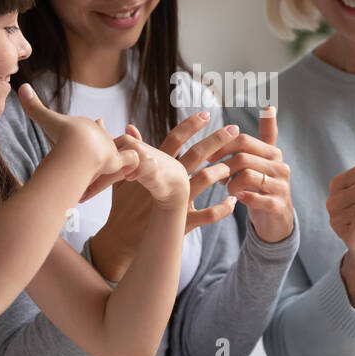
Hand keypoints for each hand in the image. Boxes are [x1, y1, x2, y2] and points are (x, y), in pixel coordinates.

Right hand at [18, 83, 138, 201]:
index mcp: (86, 126)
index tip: (79, 134)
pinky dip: (130, 164)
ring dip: (111, 158)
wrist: (78, 146)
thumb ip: (34, 107)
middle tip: (91, 157)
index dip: (81, 134)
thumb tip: (22, 86)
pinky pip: (129, 161)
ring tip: (105, 167)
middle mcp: (100, 136)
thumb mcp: (46, 119)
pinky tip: (126, 171)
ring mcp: (109, 149)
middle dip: (96, 148)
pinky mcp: (116, 162)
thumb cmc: (62, 133)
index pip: (86, 130)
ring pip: (113, 153)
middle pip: (100, 142)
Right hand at [90, 112, 238, 281]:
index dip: (190, 126)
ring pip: (205, 180)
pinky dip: (223, 208)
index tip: (206, 113)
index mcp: (154, 169)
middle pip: (196, 156)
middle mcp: (168, 182)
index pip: (174, 140)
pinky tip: (232, 201)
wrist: (119, 241)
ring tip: (236, 165)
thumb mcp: (119, 176)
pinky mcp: (182, 223)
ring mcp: (176, 202)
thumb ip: (127, 150)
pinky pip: (208, 215)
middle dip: (216, 140)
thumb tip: (128, 126)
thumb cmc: (120, 208)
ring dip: (222, 171)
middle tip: (234, 129)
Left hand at [203, 106, 294, 243]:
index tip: (209, 157)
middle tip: (215, 177)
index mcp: (272, 153)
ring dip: (231, 183)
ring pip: (247, 176)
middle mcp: (280, 166)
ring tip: (228, 189)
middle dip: (224, 167)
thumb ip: (265, 135)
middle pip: (243, 157)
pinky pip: (254, 197)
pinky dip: (241, 198)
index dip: (222, 147)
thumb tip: (269, 105)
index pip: (243, 140)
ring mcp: (281, 186)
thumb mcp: (262, 160)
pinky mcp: (278, 205)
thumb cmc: (263, 186)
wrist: (276, 220)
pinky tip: (236, 199)